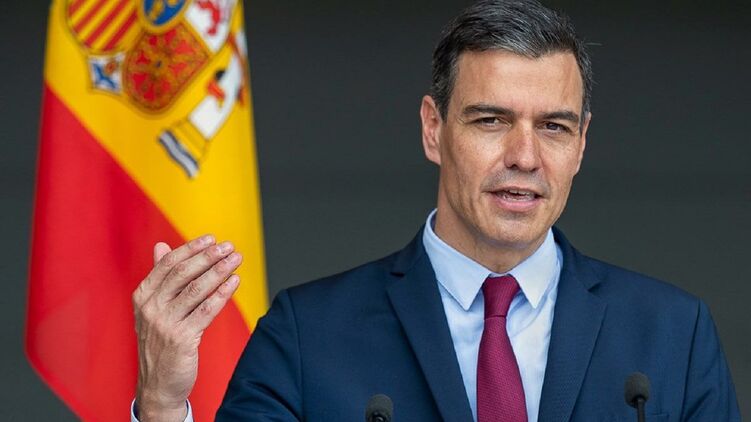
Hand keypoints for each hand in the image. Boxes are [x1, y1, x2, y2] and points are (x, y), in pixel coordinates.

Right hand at [132, 235, 241, 421]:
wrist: (157, 384)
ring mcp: (165, 324)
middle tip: (228, 246)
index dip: (191, 248)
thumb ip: (159, 276)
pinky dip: (222, 294)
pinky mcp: (182, 339)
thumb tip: (160, 245)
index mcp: (143, 296)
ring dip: (220, 271)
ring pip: (197, 289)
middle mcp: (151, 308)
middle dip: (209, 257)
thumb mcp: (153, 308)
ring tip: (236, 259)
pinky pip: (206, 311)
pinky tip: (234, 282)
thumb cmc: (159, 342)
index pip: (168, 264)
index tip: (211, 238)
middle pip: (183, 273)